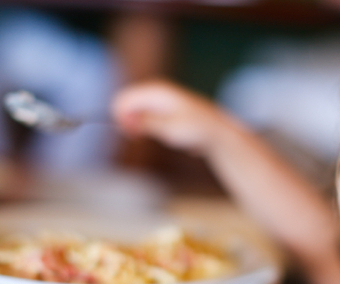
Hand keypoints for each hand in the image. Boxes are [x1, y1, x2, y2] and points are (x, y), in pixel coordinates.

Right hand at [111, 80, 244, 155]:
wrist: (218, 132)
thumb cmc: (196, 129)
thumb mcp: (169, 128)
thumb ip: (146, 122)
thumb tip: (126, 119)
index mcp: (156, 90)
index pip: (124, 98)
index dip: (121, 117)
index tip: (132, 134)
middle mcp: (157, 91)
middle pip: (128, 103)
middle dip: (128, 121)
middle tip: (137, 137)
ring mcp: (161, 100)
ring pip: (136, 112)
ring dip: (138, 125)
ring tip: (153, 136)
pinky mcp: (165, 110)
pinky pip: (146, 117)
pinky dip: (147, 127)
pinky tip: (163, 135)